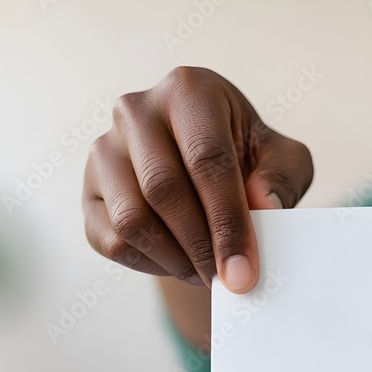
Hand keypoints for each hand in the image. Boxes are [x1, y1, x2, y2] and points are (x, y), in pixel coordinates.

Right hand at [82, 66, 313, 292]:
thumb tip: (264, 207)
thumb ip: (281, 178)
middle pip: (164, 189)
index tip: (244, 270)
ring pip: (132, 219)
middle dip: (201, 245)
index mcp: (189, 90)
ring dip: (175, 258)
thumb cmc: (249, 160)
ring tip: (207, 273)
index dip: (228, 220)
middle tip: (228, 281)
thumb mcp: (282, 160)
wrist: (204, 171)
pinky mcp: (89, 190)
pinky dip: (150, 264)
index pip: (206, 159)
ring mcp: (105, 149)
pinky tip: (180, 264)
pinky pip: (112, 240)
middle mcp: (137, 110)